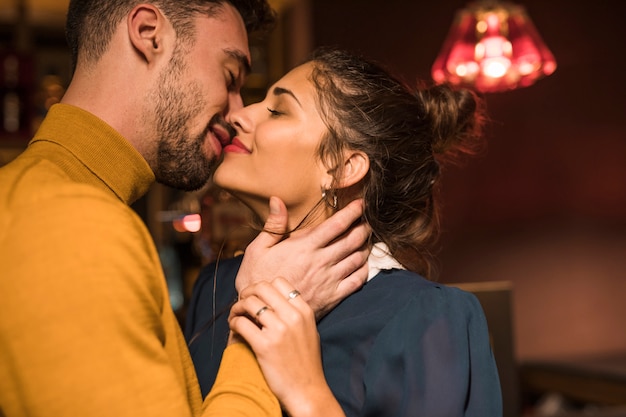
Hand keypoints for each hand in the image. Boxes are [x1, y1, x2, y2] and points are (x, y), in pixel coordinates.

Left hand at [229, 277, 345, 416]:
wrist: (307, 390)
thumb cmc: (306, 363)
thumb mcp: (309, 330)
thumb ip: (295, 313)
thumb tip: (273, 301)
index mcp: (304, 311)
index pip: (279, 282)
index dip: (263, 287)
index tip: (257, 297)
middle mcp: (293, 317)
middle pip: (262, 288)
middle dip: (247, 292)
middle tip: (242, 303)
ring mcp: (279, 331)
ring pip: (249, 303)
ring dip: (237, 307)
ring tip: (235, 316)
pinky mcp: (264, 346)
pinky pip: (242, 323)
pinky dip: (233, 322)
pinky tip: (234, 328)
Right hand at [235, 196, 369, 318]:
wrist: (262, 313)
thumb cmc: (257, 279)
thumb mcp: (258, 249)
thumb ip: (273, 225)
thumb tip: (277, 200)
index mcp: (304, 247)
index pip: (336, 225)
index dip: (352, 212)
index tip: (361, 204)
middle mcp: (321, 262)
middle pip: (352, 240)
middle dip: (364, 227)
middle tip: (369, 221)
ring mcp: (329, 280)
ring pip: (357, 259)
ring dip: (365, 247)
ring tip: (367, 239)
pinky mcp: (333, 297)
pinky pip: (357, 281)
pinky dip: (364, 270)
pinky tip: (364, 264)